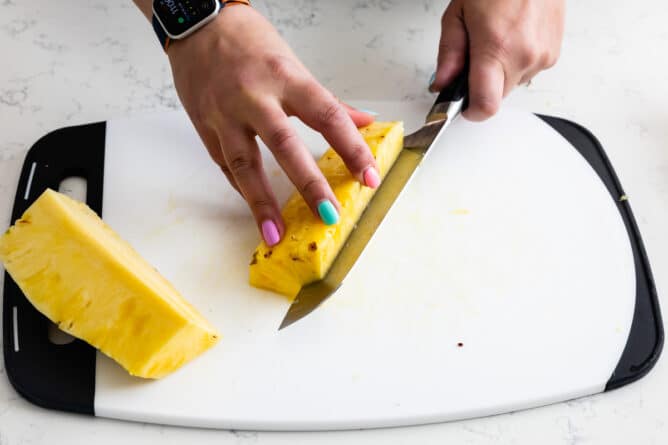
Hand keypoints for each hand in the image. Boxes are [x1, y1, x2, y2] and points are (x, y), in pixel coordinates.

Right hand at [167, 6, 378, 245]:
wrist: (197, 24)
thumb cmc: (249, 42)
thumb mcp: (293, 64)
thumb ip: (327, 100)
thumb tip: (364, 122)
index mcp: (286, 77)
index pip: (328, 116)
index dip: (352, 148)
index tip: (368, 177)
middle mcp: (255, 96)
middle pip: (285, 144)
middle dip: (309, 183)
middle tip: (328, 215)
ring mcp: (226, 113)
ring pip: (244, 163)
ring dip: (261, 202)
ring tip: (275, 234)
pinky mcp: (205, 126)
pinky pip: (225, 164)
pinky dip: (242, 188)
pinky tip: (257, 209)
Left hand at [430, 0, 564, 120]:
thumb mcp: (459, 13)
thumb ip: (449, 54)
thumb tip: (441, 83)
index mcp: (496, 48)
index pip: (486, 106)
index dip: (471, 112)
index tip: (463, 106)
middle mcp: (523, 56)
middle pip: (497, 97)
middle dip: (481, 86)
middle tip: (475, 57)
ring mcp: (542, 56)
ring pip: (512, 85)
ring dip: (500, 72)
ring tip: (496, 39)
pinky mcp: (553, 54)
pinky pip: (528, 72)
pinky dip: (516, 62)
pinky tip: (512, 37)